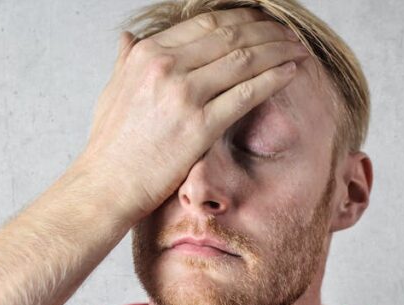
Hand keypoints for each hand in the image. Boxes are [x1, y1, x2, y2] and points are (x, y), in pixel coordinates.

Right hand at [73, 7, 309, 221]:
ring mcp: (183, 95)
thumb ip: (126, 60)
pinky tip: (291, 73)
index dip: (241, 19)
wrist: (106, 186)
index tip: (261, 23)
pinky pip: (247, 94)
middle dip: (267, 30)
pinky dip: (274, 78)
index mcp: (147, 54)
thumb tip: (130, 38)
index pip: (206, 23)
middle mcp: (166, 67)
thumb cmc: (110, 144)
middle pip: (230, 35)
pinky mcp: (200, 126)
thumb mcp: (112, 90)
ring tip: (297, 50)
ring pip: (245, 59)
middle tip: (288, 33)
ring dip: (278, 50)